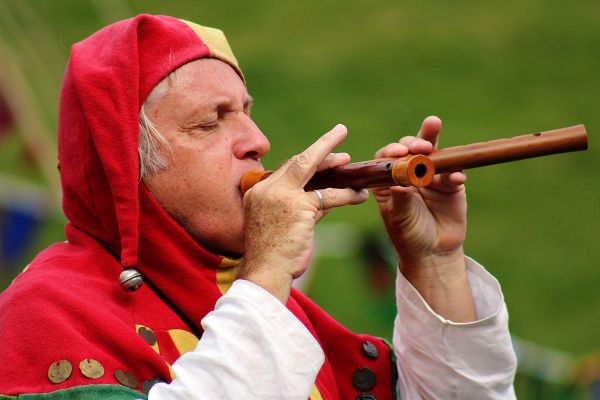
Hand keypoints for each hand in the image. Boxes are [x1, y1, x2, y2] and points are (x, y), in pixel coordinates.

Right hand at [239, 124, 368, 302]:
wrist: (265, 273)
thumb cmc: (272, 255)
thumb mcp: (283, 225)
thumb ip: (301, 207)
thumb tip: (325, 196)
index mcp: (258, 191)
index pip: (285, 170)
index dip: (306, 160)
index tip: (320, 153)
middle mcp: (267, 189)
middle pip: (298, 162)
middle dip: (321, 150)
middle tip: (341, 141)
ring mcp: (281, 196)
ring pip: (314, 172)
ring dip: (336, 165)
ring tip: (353, 164)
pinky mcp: (298, 207)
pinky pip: (328, 195)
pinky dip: (347, 194)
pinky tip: (360, 195)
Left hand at [373, 116, 474, 320]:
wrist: (433, 252)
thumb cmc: (408, 235)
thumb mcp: (400, 219)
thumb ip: (400, 200)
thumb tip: (397, 183)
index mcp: (389, 180)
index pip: (387, 158)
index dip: (392, 151)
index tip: (398, 152)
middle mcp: (409, 173)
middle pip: (410, 149)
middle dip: (414, 141)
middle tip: (420, 144)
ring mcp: (431, 176)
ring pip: (433, 153)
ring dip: (433, 140)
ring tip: (433, 126)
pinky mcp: (451, 184)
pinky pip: (454, 173)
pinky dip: (455, 172)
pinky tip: (456, 177)